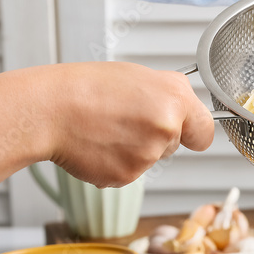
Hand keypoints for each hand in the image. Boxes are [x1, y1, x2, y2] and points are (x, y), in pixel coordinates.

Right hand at [43, 62, 213, 186]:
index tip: (188, 133)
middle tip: (125, 118)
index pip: (205, 130)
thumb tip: (184, 109)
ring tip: (106, 128)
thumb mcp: (138, 76)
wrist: (48, 110)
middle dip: (157, 136)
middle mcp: (167, 128)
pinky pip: (129, 172)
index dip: (195, 132)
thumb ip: (169, 95)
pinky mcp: (127, 176)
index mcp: (174, 98)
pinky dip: (115, 162)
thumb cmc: (87, 88)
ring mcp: (148, 155)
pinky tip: (98, 144)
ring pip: (152, 158)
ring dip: (134, 149)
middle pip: (176, 144)